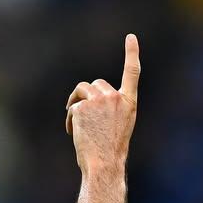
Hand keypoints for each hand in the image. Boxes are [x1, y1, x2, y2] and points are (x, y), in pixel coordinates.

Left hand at [65, 33, 140, 174]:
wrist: (104, 164)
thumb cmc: (112, 150)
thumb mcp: (119, 126)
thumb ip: (111, 107)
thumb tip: (87, 96)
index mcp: (129, 104)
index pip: (132, 74)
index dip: (132, 54)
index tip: (131, 38)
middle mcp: (116, 98)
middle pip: (97, 84)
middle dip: (88, 96)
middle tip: (85, 116)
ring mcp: (99, 101)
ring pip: (82, 90)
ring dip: (76, 101)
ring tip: (76, 122)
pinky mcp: (83, 106)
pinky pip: (73, 106)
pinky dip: (71, 119)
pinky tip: (74, 133)